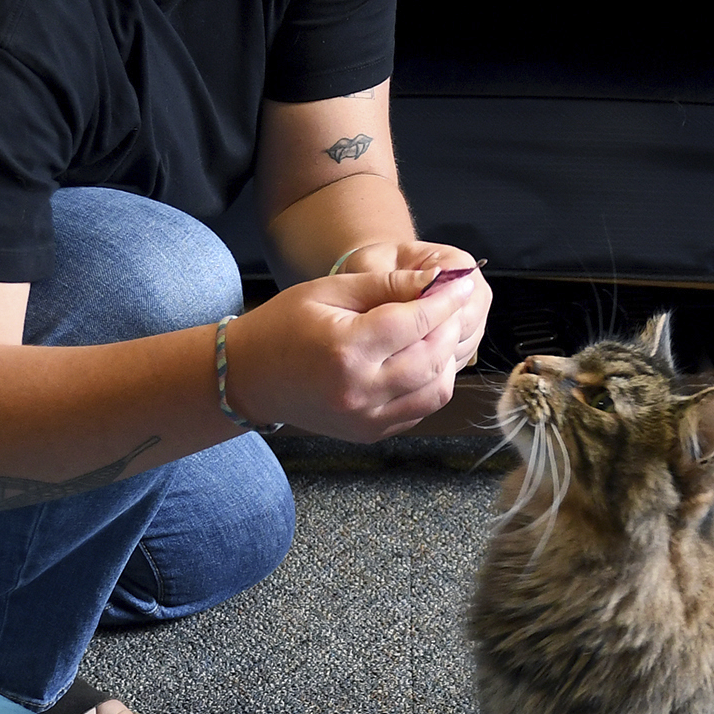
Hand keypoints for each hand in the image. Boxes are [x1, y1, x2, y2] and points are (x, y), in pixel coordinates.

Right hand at [224, 261, 491, 440]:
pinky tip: (424, 358)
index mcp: (346, 349)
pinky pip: (420, 409)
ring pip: (435, 388)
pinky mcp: (370, 432)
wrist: (250, 378)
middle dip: (451, 326)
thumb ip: (386, 286)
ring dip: (447, 357)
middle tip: (455, 303)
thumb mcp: (330, 291)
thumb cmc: (285, 325)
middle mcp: (360, 390)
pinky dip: (432, 382)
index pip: (415, 322)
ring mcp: (366, 418)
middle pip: (432, 357)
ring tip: (440, 331)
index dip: (445, 300)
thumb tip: (436, 281)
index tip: (463, 282)